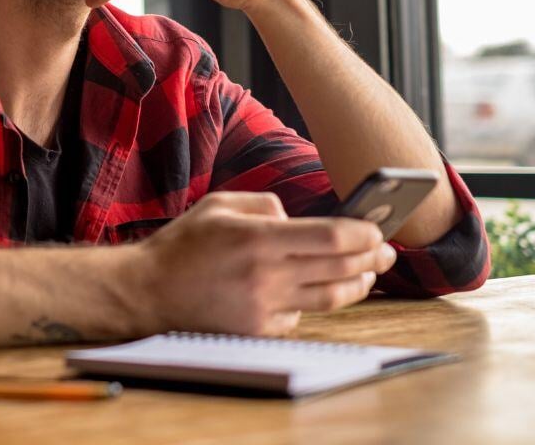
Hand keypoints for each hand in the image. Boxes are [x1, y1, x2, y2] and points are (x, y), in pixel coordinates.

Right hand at [133, 192, 396, 336]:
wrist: (148, 292)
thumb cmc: (183, 245)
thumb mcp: (219, 204)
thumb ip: (265, 205)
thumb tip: (297, 219)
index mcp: (258, 238)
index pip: (330, 236)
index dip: (362, 234)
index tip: (377, 230)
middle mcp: (266, 274)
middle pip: (339, 268)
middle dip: (370, 259)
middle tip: (386, 252)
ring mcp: (263, 307)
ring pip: (329, 298)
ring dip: (356, 285)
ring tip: (367, 274)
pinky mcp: (258, 330)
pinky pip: (300, 317)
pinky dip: (311, 304)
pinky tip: (312, 292)